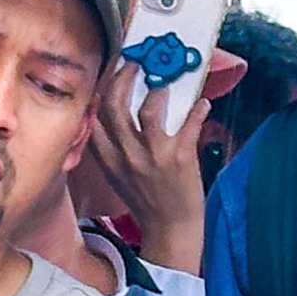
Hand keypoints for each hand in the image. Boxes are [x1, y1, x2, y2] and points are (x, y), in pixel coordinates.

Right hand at [77, 51, 247, 270]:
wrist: (170, 230)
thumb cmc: (145, 201)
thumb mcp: (117, 175)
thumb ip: (112, 148)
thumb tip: (117, 116)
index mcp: (108, 158)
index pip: (93, 117)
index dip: (99, 89)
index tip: (108, 73)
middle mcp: (126, 154)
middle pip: (115, 105)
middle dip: (124, 78)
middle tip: (135, 65)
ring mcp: (153, 156)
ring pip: (149, 110)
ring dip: (159, 91)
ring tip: (166, 84)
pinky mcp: (180, 158)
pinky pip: (189, 124)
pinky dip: (198, 110)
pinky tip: (203, 104)